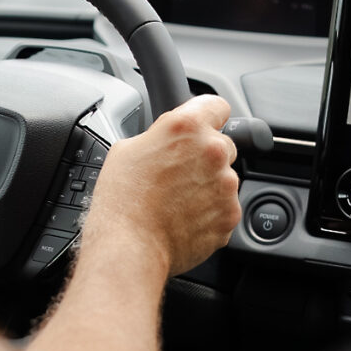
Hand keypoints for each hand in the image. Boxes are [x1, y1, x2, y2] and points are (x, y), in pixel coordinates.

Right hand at [84, 94, 240, 276]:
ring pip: (223, 179)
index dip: (208, 116)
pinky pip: (223, 208)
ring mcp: (225, 185)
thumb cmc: (121, 199)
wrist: (129, 245)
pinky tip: (182, 219)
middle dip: (204, 157)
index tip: (204, 124)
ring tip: (175, 202)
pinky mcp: (229, 215)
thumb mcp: (126, 149)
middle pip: (222, 145)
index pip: (216, 105)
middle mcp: (212, 151)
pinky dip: (208, 213)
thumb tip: (165, 142)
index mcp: (186, 127)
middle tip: (177, 174)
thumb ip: (158, 137)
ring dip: (207, 187)